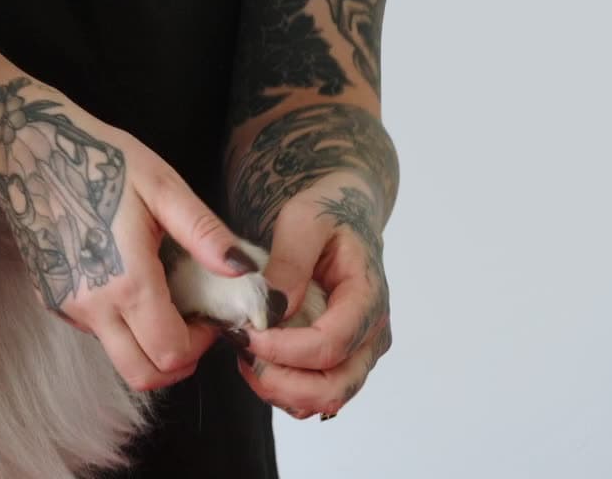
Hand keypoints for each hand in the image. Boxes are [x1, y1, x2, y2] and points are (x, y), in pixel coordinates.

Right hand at [0, 71, 262, 393]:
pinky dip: (120, 325)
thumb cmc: (99, 160)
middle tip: (193, 324)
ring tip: (162, 296)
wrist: (29, 149)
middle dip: (177, 361)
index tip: (210, 313)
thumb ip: (204, 232)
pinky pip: (94, 332)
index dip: (202, 344)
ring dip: (147, 344)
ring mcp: (67, 305)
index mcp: (126, 280)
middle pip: (143, 374)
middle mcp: (92, 305)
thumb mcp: (161, 185)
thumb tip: (244, 272)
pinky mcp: (51, 298)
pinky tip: (127, 281)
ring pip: (118, 355)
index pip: (171, 353)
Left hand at [232, 175, 391, 419]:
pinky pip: (313, 393)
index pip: (332, 344)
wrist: (340, 214)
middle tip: (241, 353)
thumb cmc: (326, 212)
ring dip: (279, 388)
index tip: (245, 334)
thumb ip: (291, 261)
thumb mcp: (304, 218)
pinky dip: (282, 387)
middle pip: (333, 387)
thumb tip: (273, 307)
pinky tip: (255, 357)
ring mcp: (357, 351)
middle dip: (281, 381)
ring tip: (244, 353)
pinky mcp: (339, 359)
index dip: (285, 350)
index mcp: (368, 296)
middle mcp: (370, 333)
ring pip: (323, 399)